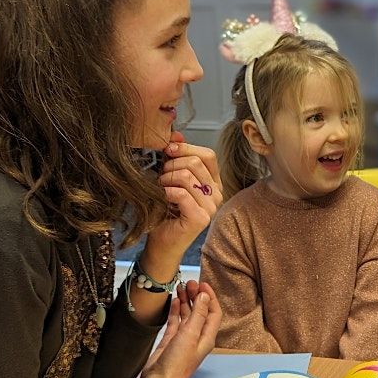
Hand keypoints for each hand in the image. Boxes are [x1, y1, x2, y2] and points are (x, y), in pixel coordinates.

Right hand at [141, 281, 220, 377]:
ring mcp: (184, 339)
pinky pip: (176, 322)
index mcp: (207, 337)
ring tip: (180, 287)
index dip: (210, 297)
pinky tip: (174, 301)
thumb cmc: (177, 363)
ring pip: (187, 315)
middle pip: (200, 311)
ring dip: (185, 301)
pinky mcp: (171, 341)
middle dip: (196, 296)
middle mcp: (197, 337)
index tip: (202, 284)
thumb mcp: (190, 335)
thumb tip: (205, 296)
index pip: (214, 312)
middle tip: (189, 283)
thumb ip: (198, 314)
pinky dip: (176, 311)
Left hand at [148, 131, 223, 258]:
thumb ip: (175, 157)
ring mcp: (211, 207)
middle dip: (171, 166)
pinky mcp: (201, 218)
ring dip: (166, 180)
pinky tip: (163, 199)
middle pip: (195, 163)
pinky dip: (166, 193)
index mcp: (213, 183)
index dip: (185, 148)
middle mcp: (216, 194)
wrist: (160, 244)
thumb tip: (175, 134)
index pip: (207, 154)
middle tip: (160, 178)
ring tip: (160, 190)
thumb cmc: (164, 212)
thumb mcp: (169, 179)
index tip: (167, 151)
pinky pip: (181, 193)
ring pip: (186, 176)